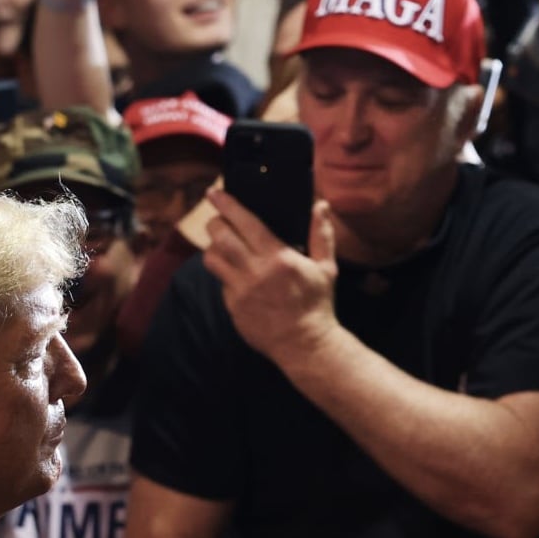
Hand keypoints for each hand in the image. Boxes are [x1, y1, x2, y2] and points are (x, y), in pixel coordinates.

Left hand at [203, 190, 339, 364]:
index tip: (214, 193)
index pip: (244, 222)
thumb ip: (321, 234)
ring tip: (224, 246)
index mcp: (277, 258)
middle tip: (218, 220)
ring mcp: (240, 291)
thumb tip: (320, 205)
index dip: (226, 204)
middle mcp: (254, 272)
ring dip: (214, 248)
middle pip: (219, 237)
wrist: (304, 345)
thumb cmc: (317, 304)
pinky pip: (222, 284)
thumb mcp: (326, 268)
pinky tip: (240, 277)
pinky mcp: (232, 308)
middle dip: (215, 223)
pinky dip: (226, 275)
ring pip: (212, 259)